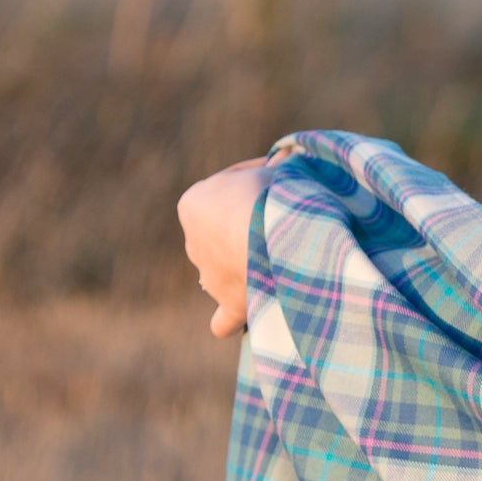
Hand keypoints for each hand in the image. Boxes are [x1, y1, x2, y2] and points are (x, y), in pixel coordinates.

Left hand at [178, 158, 273, 339]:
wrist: (277, 237)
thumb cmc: (273, 196)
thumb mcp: (275, 169)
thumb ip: (276, 168)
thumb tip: (284, 160)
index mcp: (194, 203)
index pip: (229, 185)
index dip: (259, 178)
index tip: (286, 179)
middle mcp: (194, 242)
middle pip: (224, 229)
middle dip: (249, 223)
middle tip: (288, 216)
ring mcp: (210, 276)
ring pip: (222, 270)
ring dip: (243, 265)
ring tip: (281, 259)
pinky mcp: (229, 304)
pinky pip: (223, 319)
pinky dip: (229, 319)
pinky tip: (237, 320)